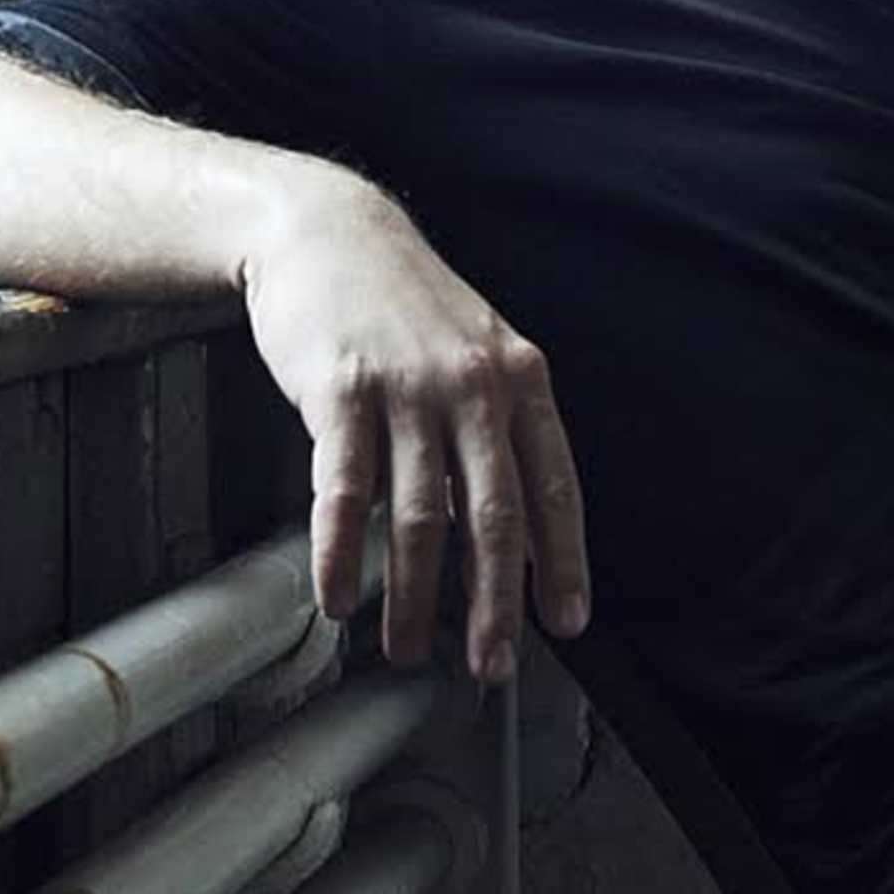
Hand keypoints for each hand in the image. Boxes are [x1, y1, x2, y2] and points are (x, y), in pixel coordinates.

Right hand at [236, 172, 590, 682]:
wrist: (326, 229)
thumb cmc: (401, 299)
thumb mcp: (474, 346)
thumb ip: (496, 423)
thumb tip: (509, 520)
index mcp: (519, 379)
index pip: (555, 488)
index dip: (563, 561)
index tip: (567, 621)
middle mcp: (474, 386)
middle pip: (495, 518)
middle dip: (496, 604)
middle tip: (490, 664)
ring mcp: (408, 389)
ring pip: (422, 518)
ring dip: (416, 597)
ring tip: (406, 648)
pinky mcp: (341, 392)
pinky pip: (345, 494)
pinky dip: (342, 555)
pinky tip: (339, 597)